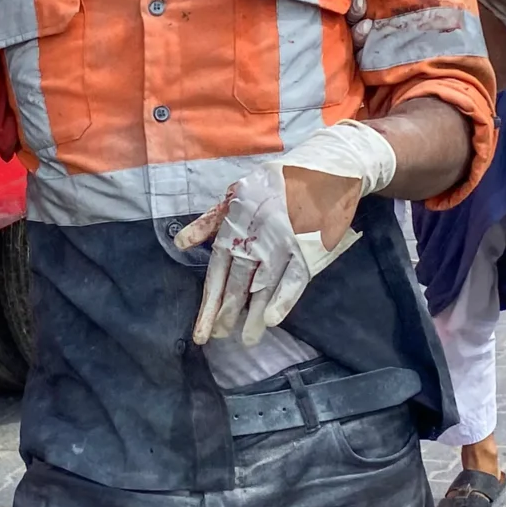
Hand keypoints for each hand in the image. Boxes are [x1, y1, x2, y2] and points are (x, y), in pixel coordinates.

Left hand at [175, 121, 397, 347]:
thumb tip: (180, 244)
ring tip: (246, 340)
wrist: (325, 167)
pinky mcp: (308, 247)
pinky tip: (273, 320)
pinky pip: (293, 278)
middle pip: (236, 283)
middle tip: (218, 338)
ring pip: (264, 286)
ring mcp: (282, 244)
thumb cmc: (278, 182)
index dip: (209, 302)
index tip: (201, 329)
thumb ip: (210, 221)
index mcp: (235, 226)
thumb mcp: (238, 194)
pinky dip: (284, 299)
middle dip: (226, 313)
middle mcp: (255, 238)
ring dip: (254, 315)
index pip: (217, 271)